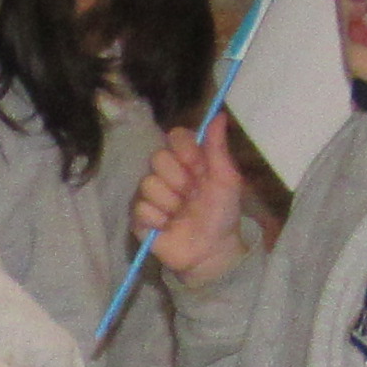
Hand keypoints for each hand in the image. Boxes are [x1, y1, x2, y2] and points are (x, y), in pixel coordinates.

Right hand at [132, 123, 248, 287]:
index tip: (198, 166)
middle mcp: (167, 173)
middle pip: (158, 158)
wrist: (211, 251)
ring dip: (171, 204)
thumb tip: (219, 115)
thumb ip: (218, 148)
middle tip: (192, 196)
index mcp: (189, 160)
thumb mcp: (227, 180)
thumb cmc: (222, 214)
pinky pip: (141, 208)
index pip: (175, 137)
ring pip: (149, 185)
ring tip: (182, 215)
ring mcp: (151, 194)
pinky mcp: (139, 216)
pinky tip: (169, 227)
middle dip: (179, 181)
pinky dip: (160, 220)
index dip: (184, 150)